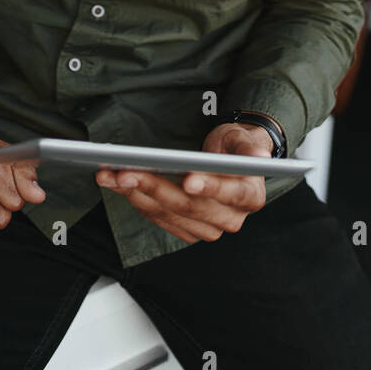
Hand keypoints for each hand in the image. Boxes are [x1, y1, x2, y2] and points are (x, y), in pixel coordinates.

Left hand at [94, 121, 272, 243]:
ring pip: (167, 213)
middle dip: (155, 187)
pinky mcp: (186, 230)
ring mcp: (207, 228)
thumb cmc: (233, 148)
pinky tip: (117, 184)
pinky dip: (135, 200)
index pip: (229, 194)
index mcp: (250, 197)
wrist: (226, 162)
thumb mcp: (243, 139)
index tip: (188, 180)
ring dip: (136, 194)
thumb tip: (259, 156)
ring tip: (111, 175)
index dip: (209, 188)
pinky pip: (158, 218)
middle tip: (126, 172)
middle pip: (189, 206)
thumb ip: (249, 147)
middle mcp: (230, 219)